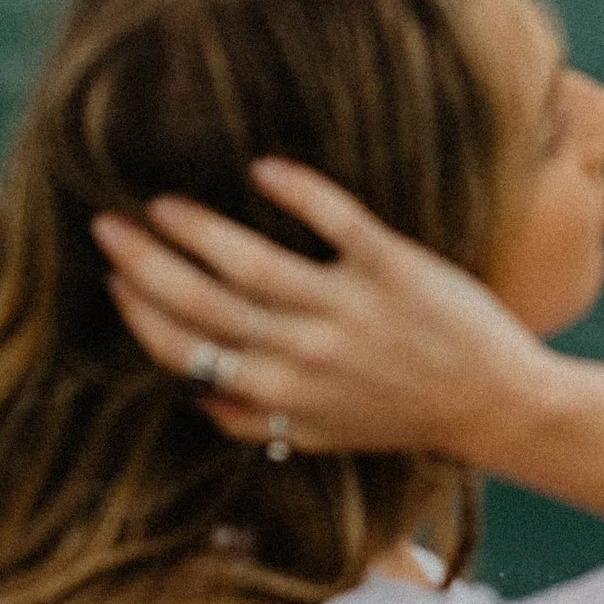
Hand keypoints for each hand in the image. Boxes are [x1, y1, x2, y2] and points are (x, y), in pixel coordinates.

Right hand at [93, 160, 552, 463]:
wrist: (497, 405)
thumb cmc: (404, 416)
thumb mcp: (322, 436)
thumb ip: (257, 422)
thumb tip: (196, 397)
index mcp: (282, 396)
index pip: (188, 354)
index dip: (142, 315)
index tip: (111, 279)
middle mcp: (307, 354)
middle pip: (204, 305)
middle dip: (145, 265)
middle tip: (107, 225)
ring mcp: (348, 309)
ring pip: (253, 264)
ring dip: (198, 229)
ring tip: (160, 201)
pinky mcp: (393, 269)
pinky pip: (337, 222)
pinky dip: (299, 194)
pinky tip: (263, 167)